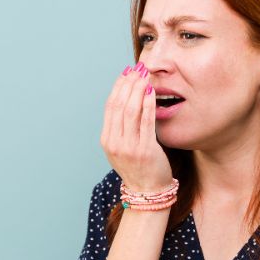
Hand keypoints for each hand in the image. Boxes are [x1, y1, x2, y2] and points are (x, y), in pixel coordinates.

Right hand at [100, 62, 172, 192]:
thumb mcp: (123, 147)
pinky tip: (151, 91)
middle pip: (118, 105)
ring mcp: (128, 147)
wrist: (147, 192)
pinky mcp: (145, 150)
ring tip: (144, 75)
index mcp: (107, 139)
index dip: (118, 86)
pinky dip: (148, 104)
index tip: (126, 72)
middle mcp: (114, 142)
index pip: (110, 106)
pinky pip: (146, 122)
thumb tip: (128, 99)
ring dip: (137, 89)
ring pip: (130, 110)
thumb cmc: (139, 167)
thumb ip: (122, 127)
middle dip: (128, 83)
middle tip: (137, 68)